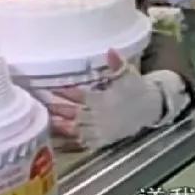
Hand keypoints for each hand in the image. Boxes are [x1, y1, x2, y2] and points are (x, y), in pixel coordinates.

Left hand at [48, 50, 164, 149]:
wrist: (150, 109)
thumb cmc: (136, 89)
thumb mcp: (129, 75)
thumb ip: (118, 64)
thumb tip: (110, 50)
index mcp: (105, 99)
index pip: (82, 96)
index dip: (67, 93)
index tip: (53, 89)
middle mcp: (101, 116)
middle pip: (76, 114)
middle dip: (59, 110)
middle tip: (43, 106)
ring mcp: (101, 130)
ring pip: (77, 130)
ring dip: (61, 127)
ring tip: (47, 122)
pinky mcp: (103, 140)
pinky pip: (83, 143)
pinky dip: (70, 144)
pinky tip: (58, 143)